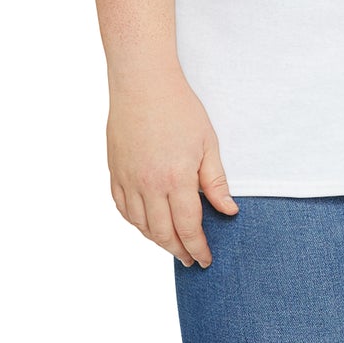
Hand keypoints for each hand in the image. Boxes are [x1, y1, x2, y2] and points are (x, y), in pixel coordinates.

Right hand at [106, 71, 238, 266]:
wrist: (143, 84)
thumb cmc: (179, 108)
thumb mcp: (207, 142)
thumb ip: (215, 181)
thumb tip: (228, 211)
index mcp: (176, 178)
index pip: (188, 227)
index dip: (198, 247)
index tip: (205, 258)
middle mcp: (149, 185)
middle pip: (163, 233)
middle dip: (179, 250)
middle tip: (191, 258)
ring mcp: (129, 180)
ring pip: (141, 226)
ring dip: (157, 240)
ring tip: (172, 244)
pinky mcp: (115, 173)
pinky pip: (123, 209)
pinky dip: (135, 223)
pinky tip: (146, 224)